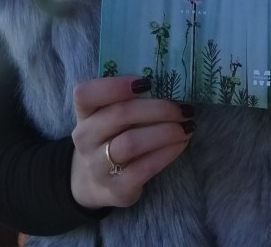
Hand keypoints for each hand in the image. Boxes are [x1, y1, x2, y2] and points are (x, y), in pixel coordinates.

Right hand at [70, 75, 193, 209]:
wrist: (95, 182)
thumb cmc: (110, 136)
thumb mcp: (108, 115)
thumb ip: (126, 99)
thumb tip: (167, 82)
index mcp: (84, 113)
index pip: (85, 94)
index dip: (115, 85)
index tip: (147, 82)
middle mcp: (85, 138)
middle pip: (119, 115)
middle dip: (157, 109)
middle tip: (183, 108)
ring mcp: (98, 166)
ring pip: (132, 143)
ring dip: (165, 132)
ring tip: (187, 126)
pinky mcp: (117, 189)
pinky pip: (144, 168)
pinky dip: (166, 153)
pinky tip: (181, 144)